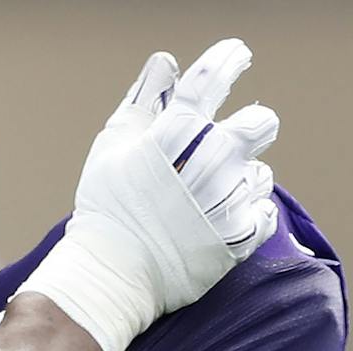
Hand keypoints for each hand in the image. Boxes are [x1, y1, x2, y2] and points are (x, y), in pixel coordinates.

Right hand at [20, 40, 279, 350]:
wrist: (108, 276)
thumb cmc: (104, 210)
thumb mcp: (110, 150)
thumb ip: (142, 103)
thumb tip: (164, 66)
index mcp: (173, 136)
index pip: (211, 80)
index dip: (227, 62)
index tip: (235, 57)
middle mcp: (207, 163)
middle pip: (257, 124)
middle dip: (249, 128)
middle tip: (227, 144)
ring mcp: (225, 201)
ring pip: (259, 172)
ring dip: (238, 179)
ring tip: (206, 197)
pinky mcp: (237, 237)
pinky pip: (263, 212)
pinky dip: (246, 213)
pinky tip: (217, 220)